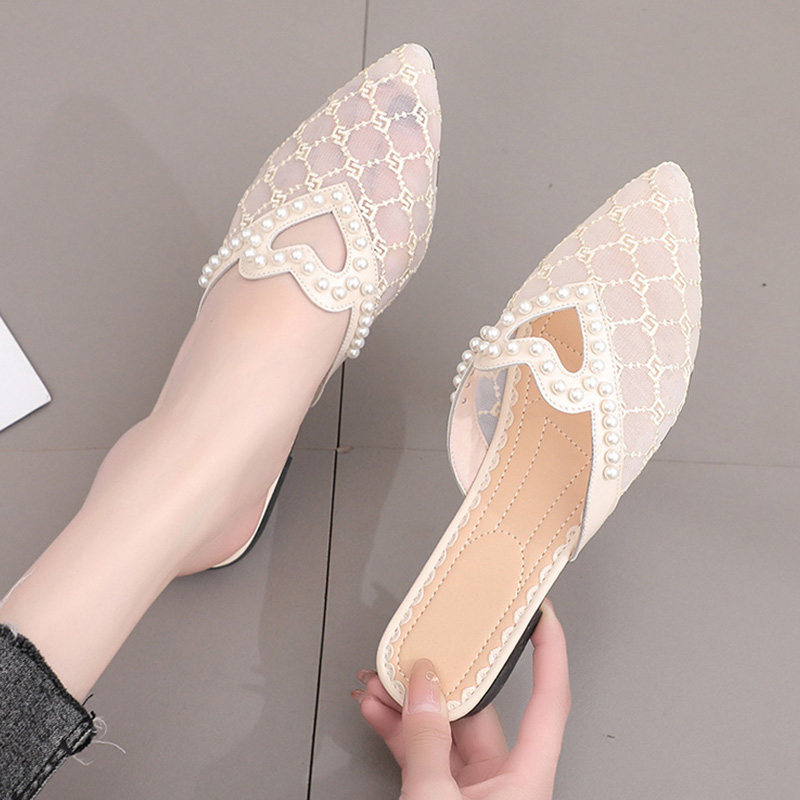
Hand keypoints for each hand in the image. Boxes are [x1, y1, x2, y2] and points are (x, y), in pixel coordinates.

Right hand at [352, 598, 569, 798]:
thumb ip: (427, 741)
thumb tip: (424, 688)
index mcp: (526, 778)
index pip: (549, 699)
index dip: (551, 653)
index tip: (542, 614)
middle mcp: (505, 781)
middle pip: (479, 709)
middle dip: (443, 678)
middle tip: (424, 647)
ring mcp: (472, 791)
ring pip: (443, 730)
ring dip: (410, 703)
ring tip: (383, 679)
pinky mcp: (443, 799)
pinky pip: (423, 754)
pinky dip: (399, 731)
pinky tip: (378, 711)